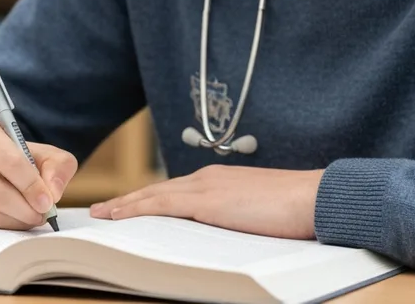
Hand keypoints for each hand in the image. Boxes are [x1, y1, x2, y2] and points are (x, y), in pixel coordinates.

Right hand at [0, 119, 77, 229]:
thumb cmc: (17, 159)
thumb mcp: (43, 155)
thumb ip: (58, 166)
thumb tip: (53, 192)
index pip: (8, 160)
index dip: (30, 184)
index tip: (47, 202)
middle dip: (22, 208)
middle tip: (41, 216)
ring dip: (13, 221)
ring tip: (30, 218)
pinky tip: (11, 220)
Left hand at [90, 165, 324, 239]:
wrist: (313, 199)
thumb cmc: (296, 211)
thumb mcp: (258, 215)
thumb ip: (237, 220)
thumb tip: (224, 236)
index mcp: (221, 181)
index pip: (176, 191)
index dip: (149, 199)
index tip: (130, 207)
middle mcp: (208, 178)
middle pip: (158, 191)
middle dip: (129, 200)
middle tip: (102, 210)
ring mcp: (206, 186)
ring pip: (153, 195)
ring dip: (125, 204)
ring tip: (101, 215)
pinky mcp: (206, 200)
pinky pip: (160, 204)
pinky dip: (135, 208)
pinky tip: (117, 216)